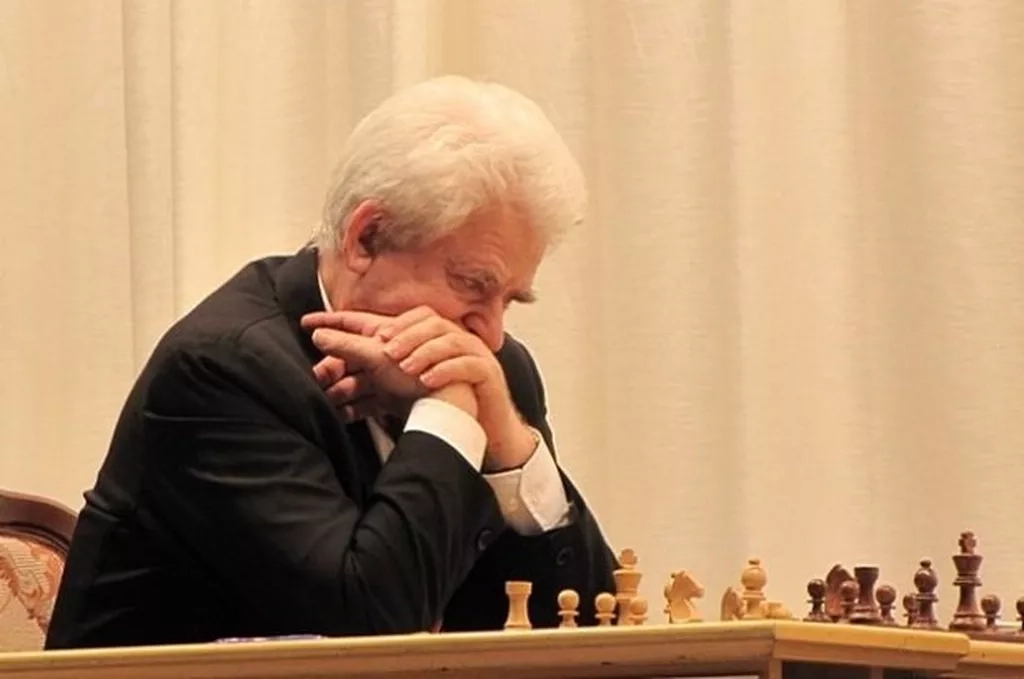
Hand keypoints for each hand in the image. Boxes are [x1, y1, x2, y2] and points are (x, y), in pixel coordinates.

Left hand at [307, 307, 536, 471]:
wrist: (485, 427)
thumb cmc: (440, 401)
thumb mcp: (397, 387)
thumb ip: (366, 374)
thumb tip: (325, 369)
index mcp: (428, 337)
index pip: (394, 319)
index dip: (358, 319)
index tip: (318, 323)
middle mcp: (451, 338)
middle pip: (428, 321)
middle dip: (404, 333)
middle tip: (384, 348)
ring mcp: (471, 353)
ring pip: (448, 339)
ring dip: (423, 350)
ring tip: (404, 365)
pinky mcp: (485, 372)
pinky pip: (468, 363)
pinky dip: (445, 369)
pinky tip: (427, 380)